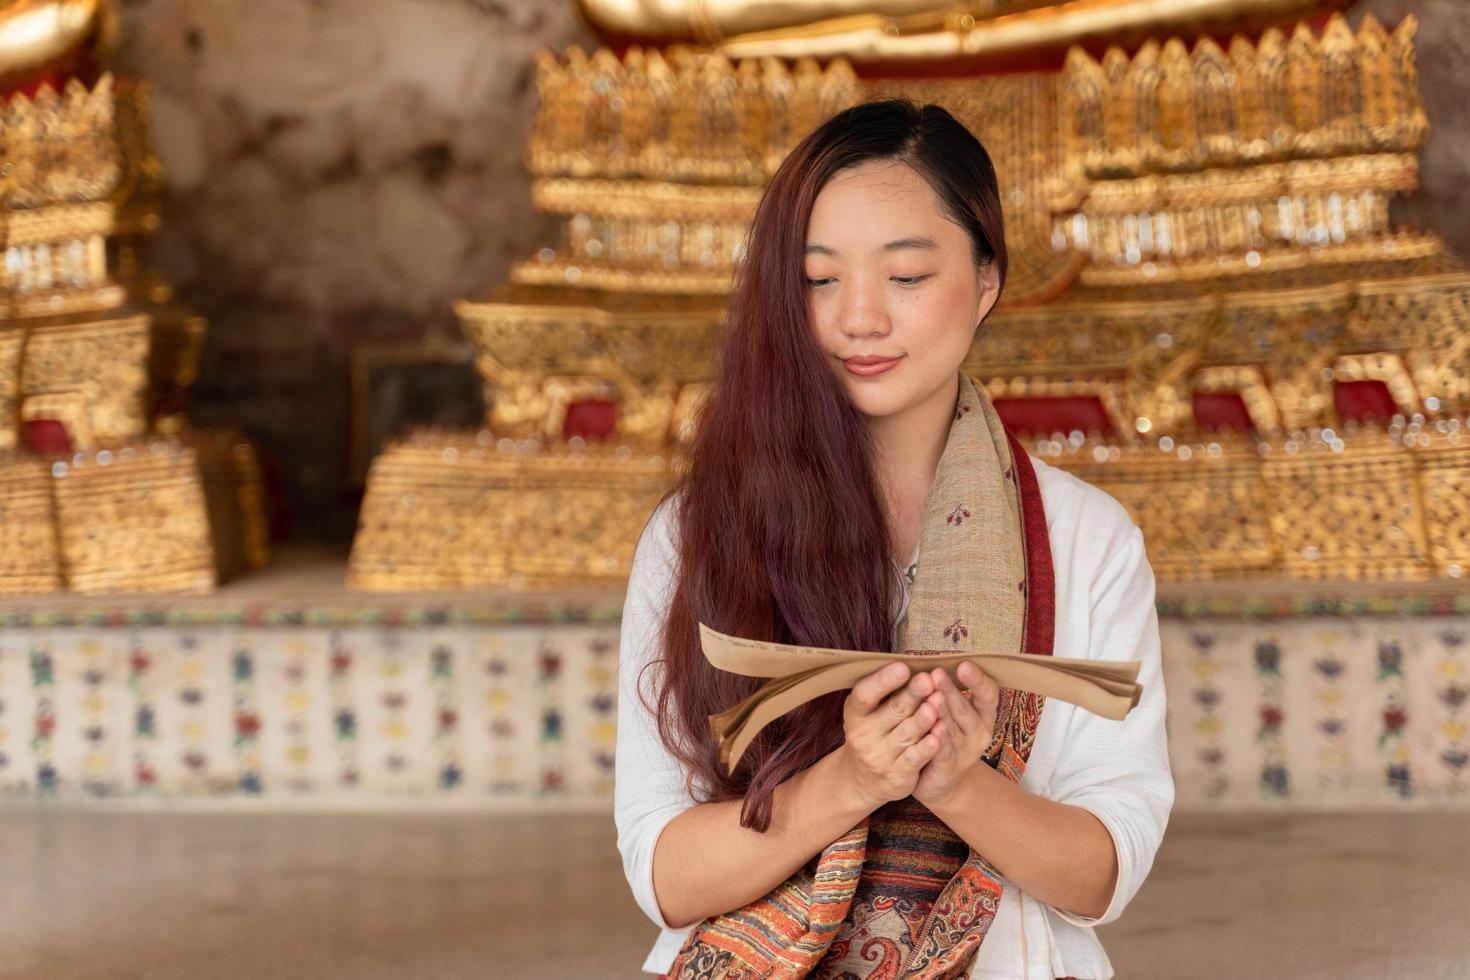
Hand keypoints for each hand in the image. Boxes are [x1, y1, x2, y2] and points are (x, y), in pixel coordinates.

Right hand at [837, 661, 942, 810]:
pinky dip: (926, 748)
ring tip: (937, 702)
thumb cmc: (874, 732)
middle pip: (892, 711)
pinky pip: (914, 759)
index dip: (883, 681)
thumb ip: (886, 692)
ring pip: (906, 734)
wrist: (864, 780)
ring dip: (923, 719)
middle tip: (928, 679)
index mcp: (855, 713)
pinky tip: (938, 738)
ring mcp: (879, 757)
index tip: (903, 667)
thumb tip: (911, 664)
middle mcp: (863, 735)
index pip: (865, 695)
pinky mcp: (896, 776)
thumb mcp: (869, 712)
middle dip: (911, 695)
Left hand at [912, 661, 1000, 809]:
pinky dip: (939, 741)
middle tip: (937, 673)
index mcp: (983, 714)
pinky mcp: (949, 769)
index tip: (963, 665)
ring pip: (953, 729)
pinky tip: (933, 729)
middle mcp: (979, 732)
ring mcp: (966, 753)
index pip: (987, 694)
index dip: (977, 680)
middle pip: (965, 708)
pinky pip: (944, 753)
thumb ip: (946, 689)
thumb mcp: (952, 712)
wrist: (941, 782)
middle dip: (950, 690)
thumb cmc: (945, 736)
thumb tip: (931, 659)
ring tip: (932, 697)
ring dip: (943, 713)